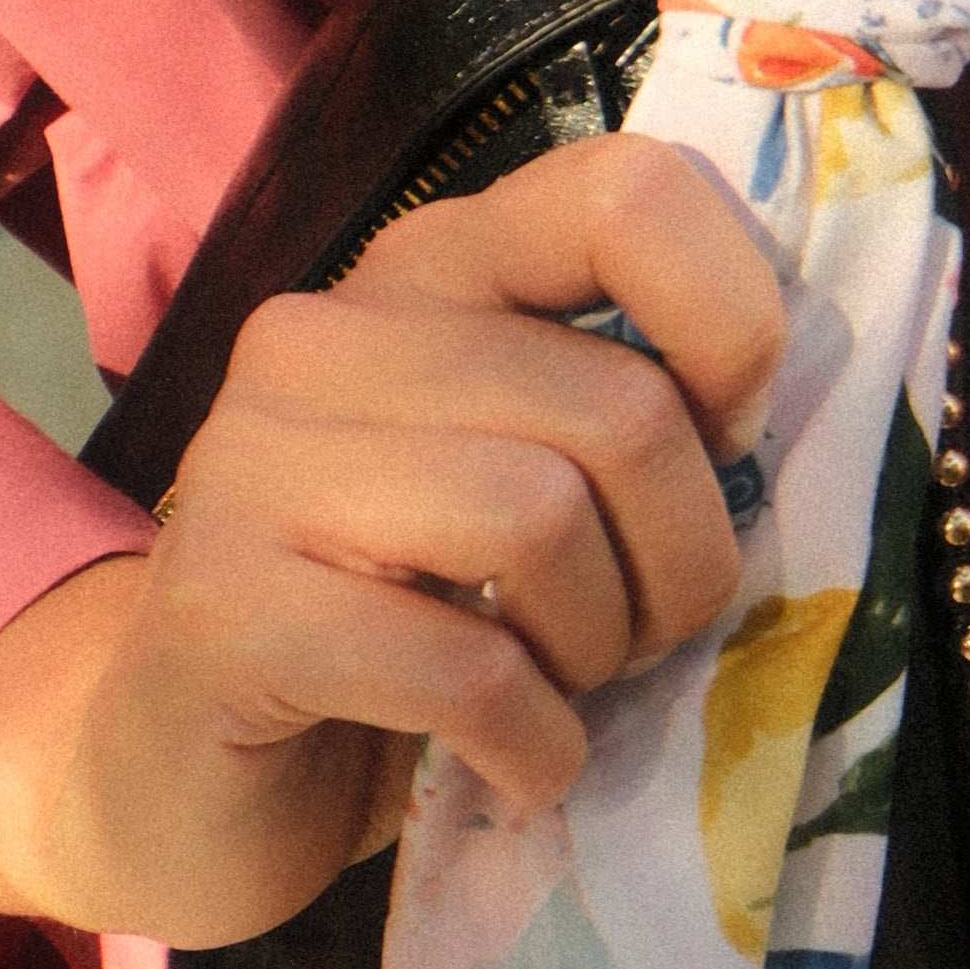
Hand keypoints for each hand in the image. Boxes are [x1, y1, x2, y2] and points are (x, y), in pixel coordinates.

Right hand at [0, 134, 782, 947]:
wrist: (184, 776)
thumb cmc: (408, 630)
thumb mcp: (539, 489)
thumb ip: (640, 416)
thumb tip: (785, 418)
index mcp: (432, 270)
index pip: (627, 193)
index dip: (733, 328)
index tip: (723, 446)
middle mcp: (330, 332)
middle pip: (622, 410)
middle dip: (681, 561)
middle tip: (638, 638)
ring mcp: (256, 461)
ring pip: (543, 521)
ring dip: (600, 649)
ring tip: (562, 691)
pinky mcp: (225, 608)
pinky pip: (465, 667)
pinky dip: (535, 742)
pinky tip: (518, 766)